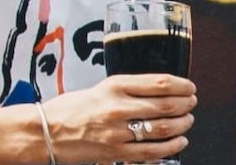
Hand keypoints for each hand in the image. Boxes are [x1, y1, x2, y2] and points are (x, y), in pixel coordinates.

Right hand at [38, 74, 196, 162]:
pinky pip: (151, 151)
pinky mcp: (115, 152)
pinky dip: (171, 146)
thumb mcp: (101, 88)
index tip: (189, 87)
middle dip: (186, 104)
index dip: (182, 85)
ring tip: (187, 121)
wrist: (43, 132)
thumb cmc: (70, 108)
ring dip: (182, 125)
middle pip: (166, 105)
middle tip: (191, 103)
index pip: (160, 82)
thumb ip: (130, 88)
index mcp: (115, 85)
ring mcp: (117, 131)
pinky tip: (179, 141)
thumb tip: (163, 90)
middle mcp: (118, 107)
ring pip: (163, 128)